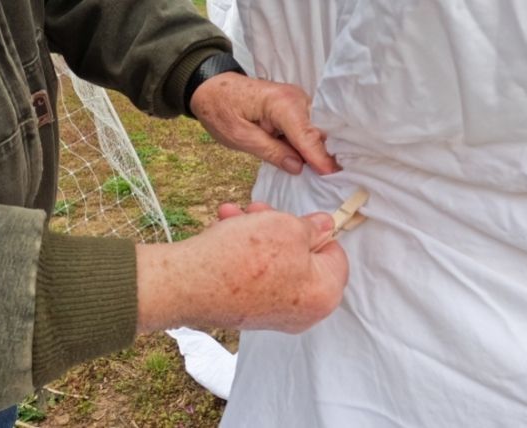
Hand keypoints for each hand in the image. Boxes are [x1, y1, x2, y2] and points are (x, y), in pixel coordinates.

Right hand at [136, 204, 348, 333]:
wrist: (190, 285)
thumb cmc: (244, 258)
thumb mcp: (287, 227)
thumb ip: (312, 227)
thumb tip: (324, 226)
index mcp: (324, 295)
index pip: (336, 256)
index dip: (317, 231)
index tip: (298, 217)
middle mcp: (304, 313)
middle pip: (302, 258)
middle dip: (279, 227)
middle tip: (261, 210)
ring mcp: (274, 314)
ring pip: (275, 262)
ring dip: (256, 233)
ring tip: (234, 215)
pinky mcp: (249, 312)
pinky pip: (255, 275)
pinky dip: (243, 252)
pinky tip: (224, 229)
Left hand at [190, 72, 339, 174]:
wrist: (212, 87)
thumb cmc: (221, 110)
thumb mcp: (240, 137)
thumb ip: (271, 152)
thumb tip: (298, 167)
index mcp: (282, 104)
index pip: (307, 135)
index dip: (319, 157)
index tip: (332, 175)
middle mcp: (297, 98)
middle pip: (316, 133)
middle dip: (321, 155)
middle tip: (325, 181)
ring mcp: (299, 101)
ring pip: (314, 132)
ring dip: (313, 151)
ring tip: (317, 174)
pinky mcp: (297, 107)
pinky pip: (307, 129)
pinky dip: (306, 144)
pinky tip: (306, 160)